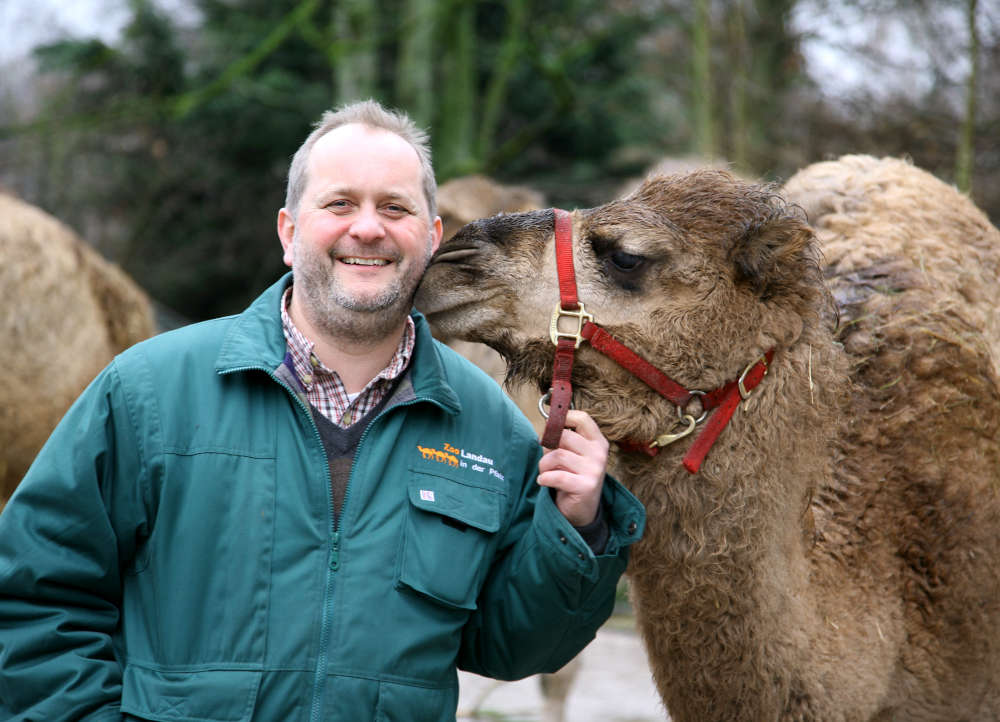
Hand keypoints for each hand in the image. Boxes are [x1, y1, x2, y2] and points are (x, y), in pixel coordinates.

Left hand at [537, 410, 608, 525]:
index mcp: (597, 442)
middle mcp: (599, 454)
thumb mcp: (571, 455)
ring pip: (557, 455)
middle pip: (564, 436)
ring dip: (544, 465)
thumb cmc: (573, 477)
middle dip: (547, 445)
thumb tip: (545, 428)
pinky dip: (544, 478)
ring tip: (545, 472)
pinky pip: (556, 476)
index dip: (562, 418)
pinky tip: (543, 481)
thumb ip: (561, 440)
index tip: (549, 427)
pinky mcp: (586, 486)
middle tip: (545, 456)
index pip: (582, 418)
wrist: (582, 511)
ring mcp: (594, 470)